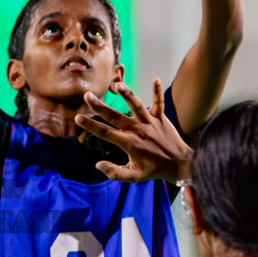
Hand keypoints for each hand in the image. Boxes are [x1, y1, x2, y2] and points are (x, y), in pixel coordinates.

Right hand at [75, 79, 192, 182]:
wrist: (179, 164)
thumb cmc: (154, 170)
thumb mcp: (134, 177)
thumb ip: (115, 173)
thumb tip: (98, 165)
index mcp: (129, 143)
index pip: (105, 133)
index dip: (91, 125)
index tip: (78, 117)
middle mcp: (138, 131)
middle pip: (116, 116)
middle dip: (100, 106)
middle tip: (87, 95)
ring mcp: (150, 123)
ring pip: (137, 106)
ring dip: (127, 95)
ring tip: (118, 85)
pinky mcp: (161, 118)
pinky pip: (159, 103)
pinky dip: (158, 91)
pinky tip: (156, 79)